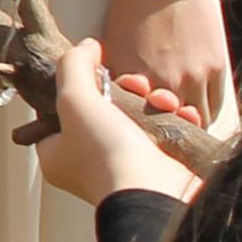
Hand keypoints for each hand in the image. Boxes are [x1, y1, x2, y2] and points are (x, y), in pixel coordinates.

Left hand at [29, 38, 203, 206]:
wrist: (157, 195)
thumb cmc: (107, 155)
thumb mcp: (75, 99)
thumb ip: (74, 66)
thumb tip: (87, 46)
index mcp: (59, 154)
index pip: (61, 111)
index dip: (81, 86)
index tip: (100, 73)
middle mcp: (91, 163)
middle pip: (107, 110)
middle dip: (128, 90)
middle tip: (138, 85)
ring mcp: (129, 166)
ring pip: (141, 118)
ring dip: (157, 100)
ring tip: (164, 100)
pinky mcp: (162, 167)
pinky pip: (169, 132)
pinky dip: (178, 118)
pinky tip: (183, 113)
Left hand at [97, 0, 233, 134]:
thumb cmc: (131, 7)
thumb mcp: (111, 45)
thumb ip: (113, 77)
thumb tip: (116, 102)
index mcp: (129, 79)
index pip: (133, 122)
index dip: (136, 130)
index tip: (137, 133)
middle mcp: (160, 83)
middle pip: (167, 128)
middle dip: (164, 133)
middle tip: (164, 133)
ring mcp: (192, 77)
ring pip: (195, 121)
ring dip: (189, 126)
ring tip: (183, 126)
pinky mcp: (215, 68)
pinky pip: (215, 106)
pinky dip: (206, 112)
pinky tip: (199, 112)